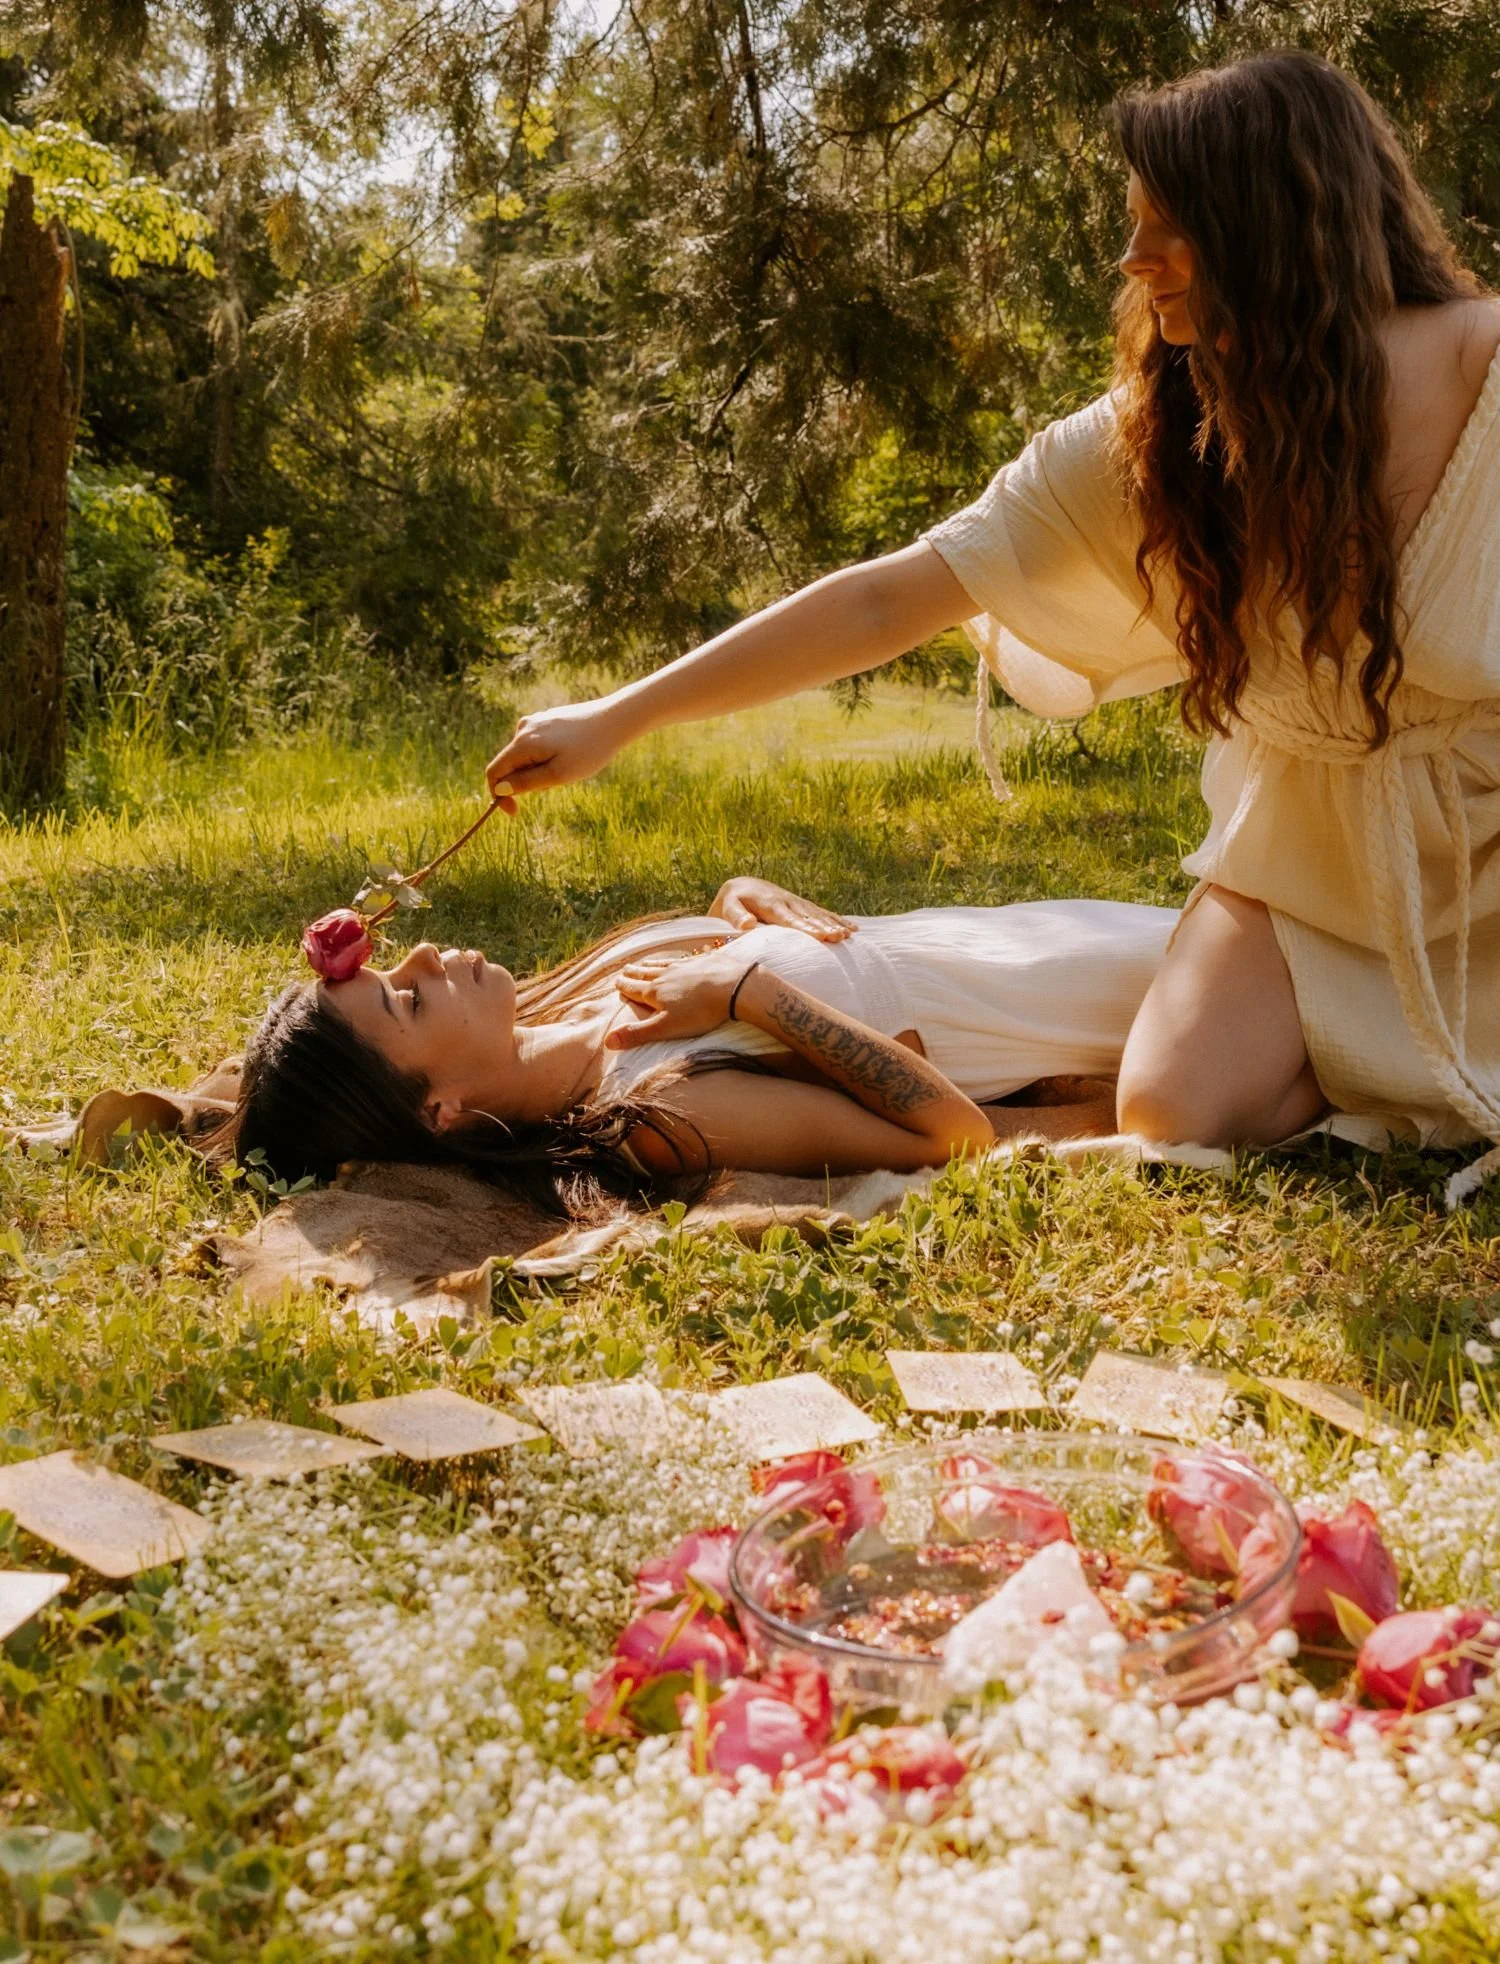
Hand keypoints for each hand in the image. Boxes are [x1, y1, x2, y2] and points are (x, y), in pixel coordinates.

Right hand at [484, 697, 633, 810]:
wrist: (615, 720)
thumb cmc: (589, 751)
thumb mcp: (558, 775)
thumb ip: (526, 783)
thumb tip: (499, 789)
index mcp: (522, 743)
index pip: (494, 772)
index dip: (498, 795)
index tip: (516, 812)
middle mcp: (523, 728)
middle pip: (510, 765)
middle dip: (526, 782)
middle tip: (559, 783)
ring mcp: (535, 721)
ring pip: (525, 756)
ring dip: (539, 770)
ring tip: (569, 767)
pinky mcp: (547, 719)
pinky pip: (537, 746)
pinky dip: (547, 758)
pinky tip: (572, 754)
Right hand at [606, 947, 763, 1048]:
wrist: (733, 988)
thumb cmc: (700, 1012)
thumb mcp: (665, 1028)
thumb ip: (637, 1034)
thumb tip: (607, 1041)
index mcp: (656, 992)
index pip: (634, 988)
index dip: (624, 986)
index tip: (616, 982)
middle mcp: (667, 975)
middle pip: (646, 973)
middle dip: (634, 972)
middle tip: (625, 969)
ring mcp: (686, 965)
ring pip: (664, 964)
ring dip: (652, 964)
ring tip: (644, 962)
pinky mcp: (705, 961)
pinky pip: (687, 957)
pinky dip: (679, 957)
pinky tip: (682, 957)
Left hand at [708, 876, 854, 940]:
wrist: (742, 886)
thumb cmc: (732, 902)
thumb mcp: (727, 907)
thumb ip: (735, 916)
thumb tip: (747, 924)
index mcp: (770, 905)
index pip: (790, 919)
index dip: (805, 927)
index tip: (820, 935)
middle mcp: (787, 902)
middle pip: (809, 917)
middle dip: (825, 927)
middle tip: (840, 937)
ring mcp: (797, 903)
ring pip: (818, 915)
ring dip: (834, 924)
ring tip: (849, 935)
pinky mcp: (802, 906)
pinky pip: (822, 913)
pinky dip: (837, 920)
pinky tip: (852, 929)